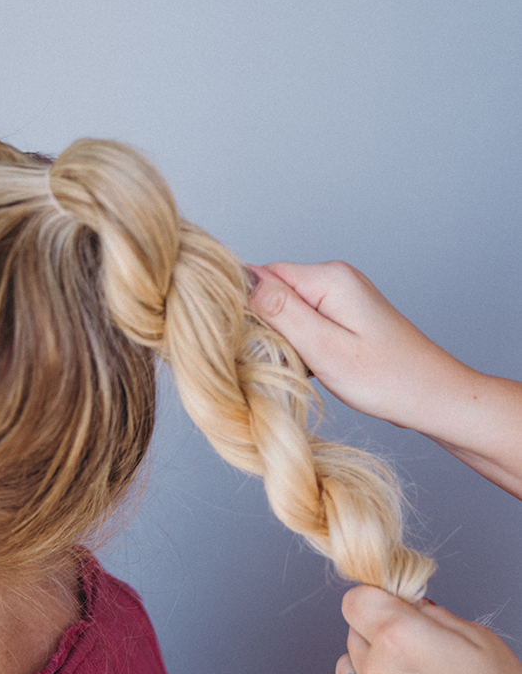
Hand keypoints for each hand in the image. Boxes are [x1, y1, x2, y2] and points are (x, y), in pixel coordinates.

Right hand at [247, 261, 472, 432]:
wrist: (433, 397)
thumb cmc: (386, 379)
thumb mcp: (324, 348)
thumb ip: (280, 312)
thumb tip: (240, 279)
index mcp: (329, 278)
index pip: (261, 276)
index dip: (244, 309)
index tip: (247, 346)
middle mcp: (334, 278)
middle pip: (272, 292)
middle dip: (263, 327)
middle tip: (276, 363)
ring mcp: (341, 298)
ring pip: (286, 312)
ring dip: (281, 341)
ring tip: (299, 369)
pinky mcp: (344, 318)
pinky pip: (304, 325)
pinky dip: (298, 347)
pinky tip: (309, 369)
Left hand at [337, 585, 521, 673]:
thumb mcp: (481, 641)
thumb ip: (435, 616)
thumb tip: (412, 606)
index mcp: (398, 638)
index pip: (356, 600)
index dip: (377, 598)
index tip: (394, 604)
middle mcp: (375, 671)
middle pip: (353, 633)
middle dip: (378, 630)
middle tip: (415, 644)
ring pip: (347, 669)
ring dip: (368, 664)